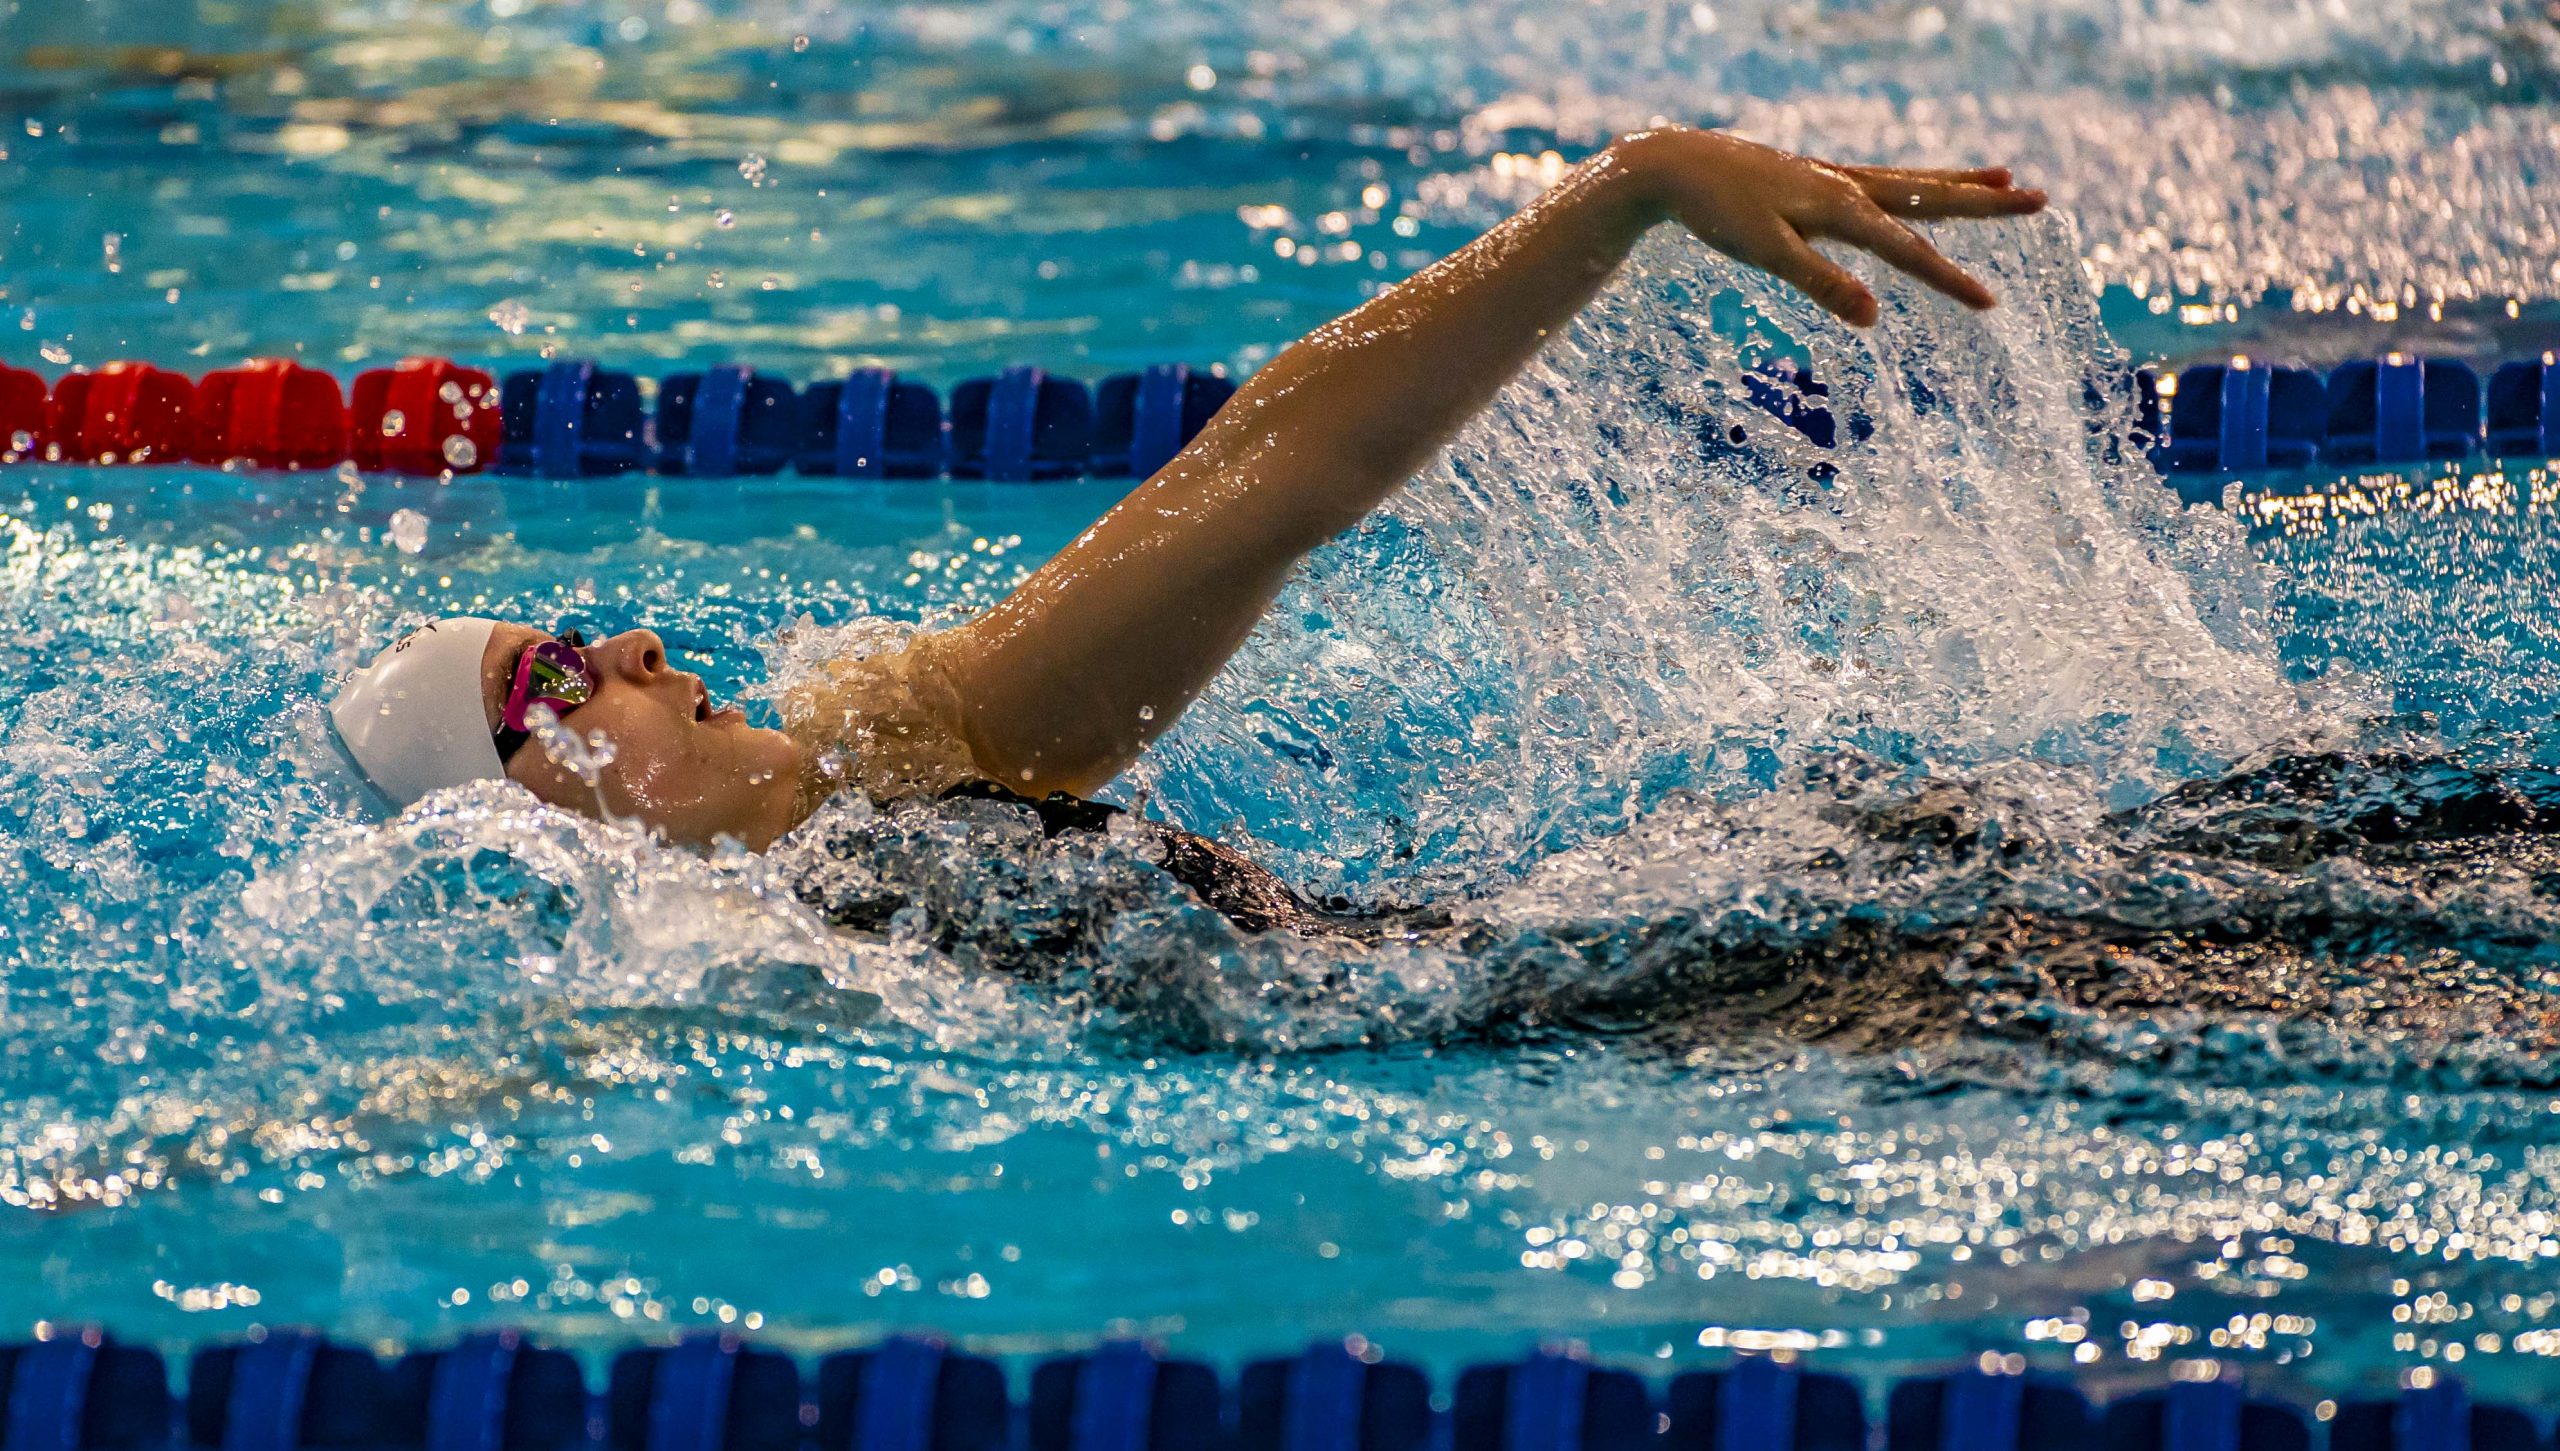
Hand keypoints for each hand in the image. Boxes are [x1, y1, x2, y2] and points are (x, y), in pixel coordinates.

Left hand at [1610, 128, 2046, 325]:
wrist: (1676, 164)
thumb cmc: (1717, 213)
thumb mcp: (1765, 255)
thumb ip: (1821, 284)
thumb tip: (1874, 317)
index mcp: (1842, 207)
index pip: (1909, 251)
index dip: (1951, 280)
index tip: (1992, 304)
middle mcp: (1848, 184)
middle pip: (1930, 197)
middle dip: (1986, 205)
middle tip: (2041, 200)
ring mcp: (1834, 176)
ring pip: (1912, 180)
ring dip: (1960, 183)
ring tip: (2006, 179)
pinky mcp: (1816, 175)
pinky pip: (1882, 178)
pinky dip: (1915, 179)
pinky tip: (1920, 185)